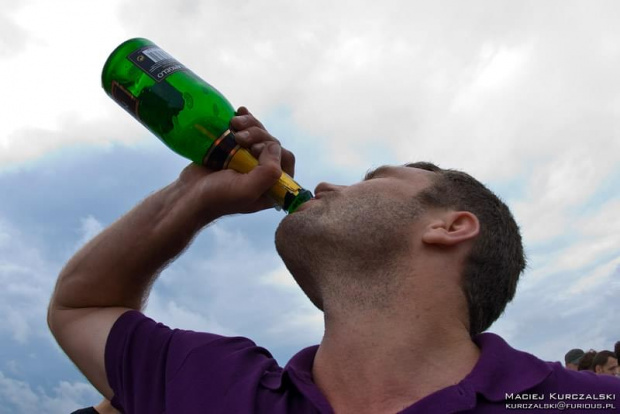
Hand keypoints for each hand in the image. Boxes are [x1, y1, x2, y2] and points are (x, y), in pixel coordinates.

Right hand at [177, 107, 295, 218]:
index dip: (272, 149)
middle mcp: (264, 173)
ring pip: (259, 134)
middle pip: (272, 143)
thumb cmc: (217, 196)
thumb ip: (268, 172)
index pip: (286, 158)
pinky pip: (246, 130)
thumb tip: (274, 147)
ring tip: (233, 123)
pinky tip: (239, 111)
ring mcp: (249, 161)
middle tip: (239, 138)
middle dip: (258, 134)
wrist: (188, 194)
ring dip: (249, 124)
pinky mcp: (235, 151)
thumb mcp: (247, 190)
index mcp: (273, 186)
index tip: (253, 151)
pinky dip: (245, 119)